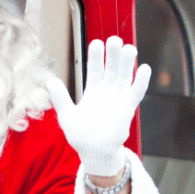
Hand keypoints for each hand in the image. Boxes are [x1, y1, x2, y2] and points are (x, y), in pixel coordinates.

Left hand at [47, 36, 150, 177]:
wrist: (95, 153)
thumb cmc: (81, 136)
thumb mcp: (67, 116)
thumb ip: (60, 98)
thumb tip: (50, 80)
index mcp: (93, 91)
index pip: (95, 69)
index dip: (96, 57)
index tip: (96, 43)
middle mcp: (107, 91)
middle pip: (111, 68)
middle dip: (112, 54)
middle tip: (114, 40)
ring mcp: (118, 98)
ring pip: (124, 76)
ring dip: (127, 63)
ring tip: (128, 48)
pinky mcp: (128, 108)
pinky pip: (137, 92)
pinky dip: (141, 81)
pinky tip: (144, 68)